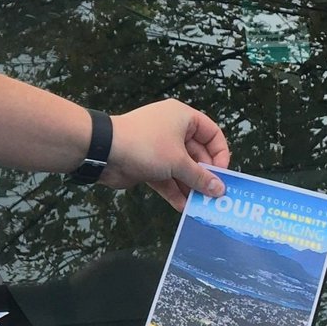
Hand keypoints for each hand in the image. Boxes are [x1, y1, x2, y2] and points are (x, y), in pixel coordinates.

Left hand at [101, 99, 230, 210]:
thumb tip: (219, 189)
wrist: (104, 151)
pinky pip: (166, 178)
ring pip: (181, 169)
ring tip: (200, 205)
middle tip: (213, 195)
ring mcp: (159, 148)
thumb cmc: (145, 146)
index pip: (212, 133)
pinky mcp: (147, 164)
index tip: (222, 174)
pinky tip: (182, 207)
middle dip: (204, 176)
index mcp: (183, 118)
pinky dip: (174, 191)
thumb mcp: (178, 162)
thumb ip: (200, 177)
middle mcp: (172, 130)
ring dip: (190, 186)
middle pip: (197, 154)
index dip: (220, 153)